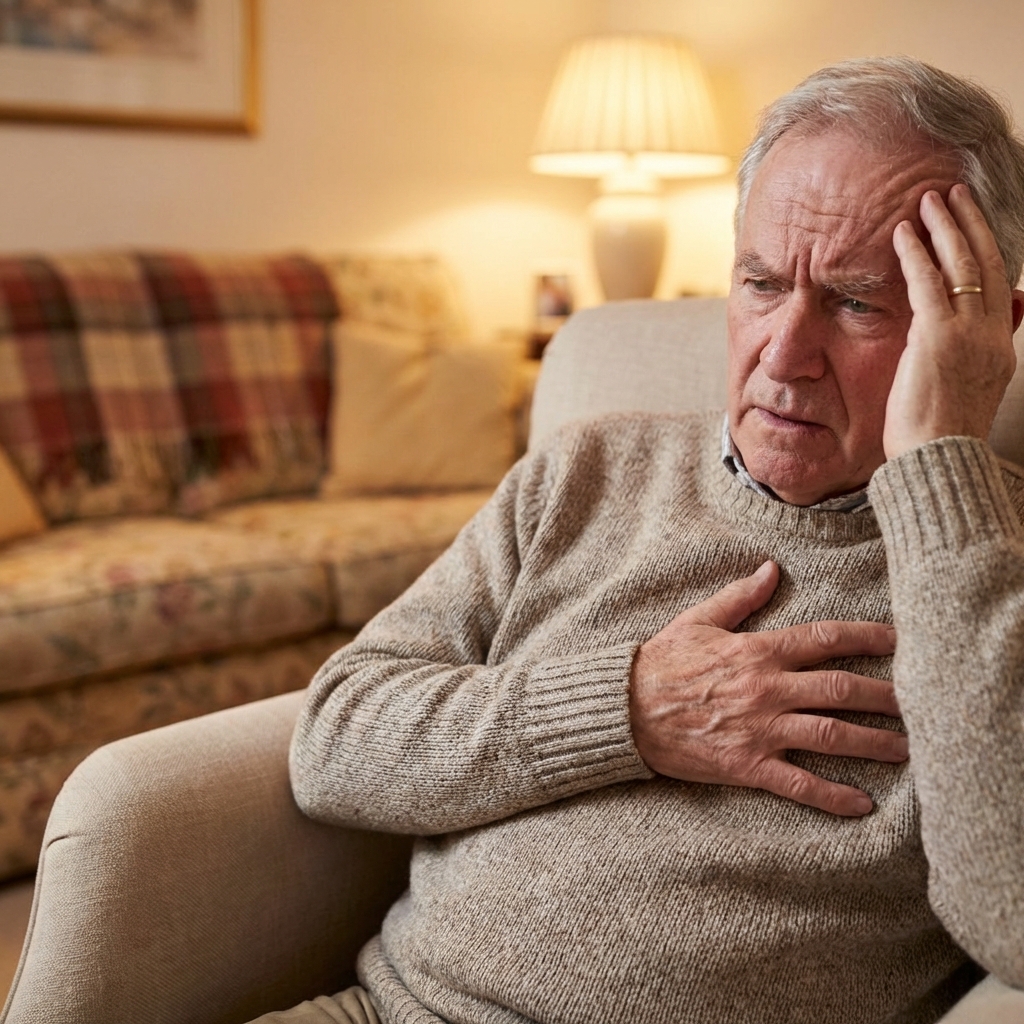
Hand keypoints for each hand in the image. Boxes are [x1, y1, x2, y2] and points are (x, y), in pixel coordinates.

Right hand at [628, 561, 903, 815]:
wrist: (625, 709)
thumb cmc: (661, 663)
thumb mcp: (698, 620)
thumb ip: (740, 597)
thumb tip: (771, 569)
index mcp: (758, 651)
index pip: (824, 639)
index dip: (866, 638)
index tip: (898, 640)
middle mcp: (768, 689)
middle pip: (842, 690)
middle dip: (886, 696)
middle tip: (920, 703)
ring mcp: (760, 729)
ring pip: (831, 735)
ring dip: (874, 743)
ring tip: (907, 750)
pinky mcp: (747, 764)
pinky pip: (799, 784)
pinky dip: (833, 796)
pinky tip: (862, 804)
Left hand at [884, 184, 1020, 458]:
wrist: (938, 460)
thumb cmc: (940, 434)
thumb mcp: (970, 389)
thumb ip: (981, 352)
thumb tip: (999, 318)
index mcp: (1000, 347)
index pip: (998, 284)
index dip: (985, 249)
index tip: (971, 224)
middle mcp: (992, 335)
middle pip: (987, 264)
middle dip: (970, 224)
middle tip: (953, 194)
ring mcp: (969, 334)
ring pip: (962, 265)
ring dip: (945, 227)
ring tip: (929, 200)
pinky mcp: (938, 338)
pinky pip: (928, 283)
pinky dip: (916, 254)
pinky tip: (902, 233)